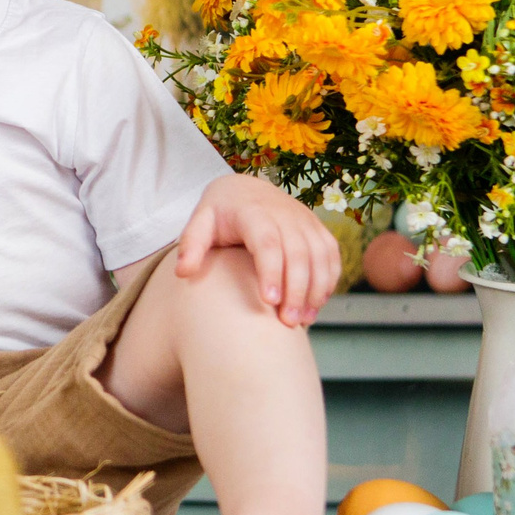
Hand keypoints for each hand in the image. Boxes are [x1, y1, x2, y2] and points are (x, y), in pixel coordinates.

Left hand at [173, 175, 340, 328]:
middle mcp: (284, 213)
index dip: (271, 271)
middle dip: (297, 290)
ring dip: (316, 290)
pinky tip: (316, 305)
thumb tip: (183, 272)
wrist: (245, 190)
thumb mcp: (200, 224)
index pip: (267, 241)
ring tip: (303, 321)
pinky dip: (328, 281)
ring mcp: (305, 220)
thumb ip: (191, 246)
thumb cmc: (219, 215)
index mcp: (253, 211)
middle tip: (287, 323)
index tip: (269, 301)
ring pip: (320, 255)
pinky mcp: (318, 229)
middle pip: (298, 253)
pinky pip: (331, 255)